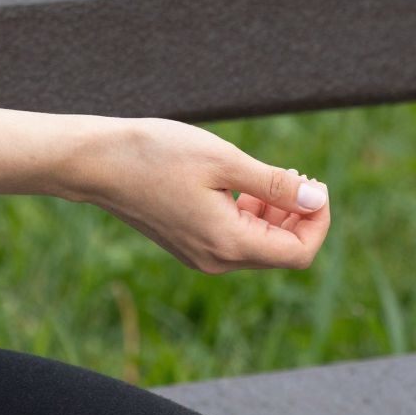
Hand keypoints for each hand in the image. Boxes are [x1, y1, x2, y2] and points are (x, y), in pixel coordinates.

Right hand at [85, 119, 330, 272]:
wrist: (97, 163)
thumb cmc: (157, 154)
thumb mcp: (224, 161)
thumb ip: (275, 185)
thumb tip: (317, 200)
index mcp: (229, 243)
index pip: (299, 253)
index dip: (318, 222)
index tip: (315, 185)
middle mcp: (216, 260)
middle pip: (281, 253)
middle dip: (298, 217)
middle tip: (298, 176)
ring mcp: (200, 255)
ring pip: (259, 247)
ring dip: (276, 215)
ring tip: (273, 177)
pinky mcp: (188, 244)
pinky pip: (235, 240)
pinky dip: (251, 216)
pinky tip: (245, 186)